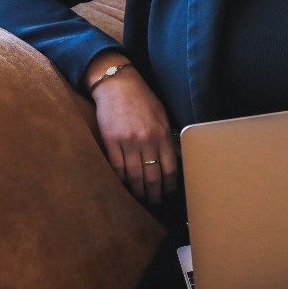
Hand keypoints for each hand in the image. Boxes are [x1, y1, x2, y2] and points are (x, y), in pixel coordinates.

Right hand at [87, 57, 178, 205]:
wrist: (117, 84)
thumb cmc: (142, 99)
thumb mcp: (161, 115)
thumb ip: (168, 137)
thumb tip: (176, 158)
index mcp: (162, 133)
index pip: (170, 168)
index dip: (170, 186)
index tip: (169, 194)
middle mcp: (147, 140)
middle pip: (153, 177)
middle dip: (155, 194)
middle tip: (155, 204)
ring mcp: (128, 142)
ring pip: (135, 176)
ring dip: (138, 192)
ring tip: (140, 199)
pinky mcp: (111, 141)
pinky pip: (117, 168)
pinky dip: (122, 180)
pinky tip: (125, 186)